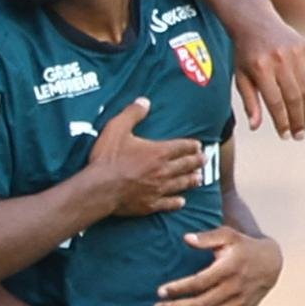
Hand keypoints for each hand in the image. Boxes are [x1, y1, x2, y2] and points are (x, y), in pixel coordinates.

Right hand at [89, 98, 204, 215]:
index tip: (198, 145)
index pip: (181, 147)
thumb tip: (145, 101)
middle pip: (185, 165)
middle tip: (205, 160)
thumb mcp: (117, 128)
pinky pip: (168, 203)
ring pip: (180, 184)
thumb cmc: (108, 158)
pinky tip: (181, 201)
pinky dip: (176, 202)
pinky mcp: (150, 204)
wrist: (100, 188)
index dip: (191, 145)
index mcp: (158, 152)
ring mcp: (158, 189)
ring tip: (199, 178)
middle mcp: (163, 171)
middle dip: (196, 161)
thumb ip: (132, 113)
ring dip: (191, 180)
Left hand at [154, 226, 281, 305]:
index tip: (160, 291)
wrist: (271, 263)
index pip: (199, 282)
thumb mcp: (228, 235)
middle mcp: (234, 289)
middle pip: (202, 305)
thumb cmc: (244, 247)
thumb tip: (186, 238)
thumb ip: (207, 237)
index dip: (179, 288)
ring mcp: (239, 304)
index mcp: (229, 269)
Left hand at [233, 17, 304, 140]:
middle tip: (299, 135)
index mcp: (260, 68)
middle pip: (294, 97)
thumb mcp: (241, 77)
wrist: (255, 21)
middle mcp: (279, 60)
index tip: (285, 135)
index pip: (275, 102)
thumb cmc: (245, 54)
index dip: (282, 121)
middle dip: (298, 120)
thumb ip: (249, 102)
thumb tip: (255, 127)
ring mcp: (296, 53)